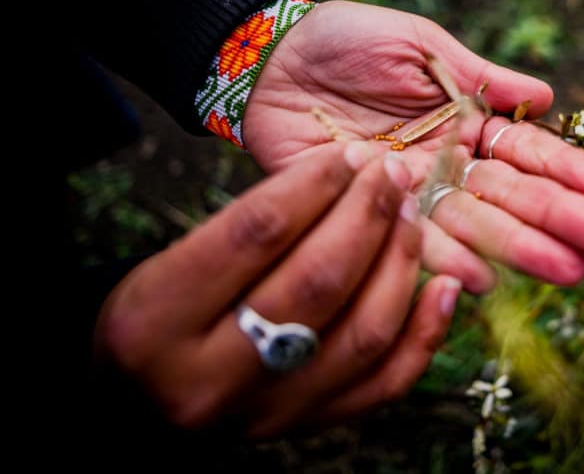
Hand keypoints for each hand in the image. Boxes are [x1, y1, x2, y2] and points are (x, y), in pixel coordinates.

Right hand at [94, 142, 459, 436]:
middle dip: (367, 215)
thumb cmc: (156, 320)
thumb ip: (247, 230)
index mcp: (156, 321)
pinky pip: (384, 384)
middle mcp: (209, 377)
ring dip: (401, 262)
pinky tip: (445, 286)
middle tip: (392, 174)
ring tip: (414, 214)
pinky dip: (425, 333)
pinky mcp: (306, 429)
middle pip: (316, 281)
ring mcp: (265, 413)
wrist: (138, 408)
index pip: (255, 234)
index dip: (314, 183)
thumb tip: (347, 175)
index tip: (350, 154)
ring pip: (362, 332)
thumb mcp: (168, 265)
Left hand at [243, 0, 583, 292]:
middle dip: (557, 219)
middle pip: (508, 197)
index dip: (560, 167)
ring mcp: (408, 194)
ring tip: (566, 270)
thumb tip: (549, 95)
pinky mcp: (364, 214)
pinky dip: (444, 259)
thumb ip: (480, 77)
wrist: (272, 58)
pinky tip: (484, 278)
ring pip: (470, 226)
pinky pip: (407, 240)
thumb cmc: (349, 41)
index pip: (522, 151)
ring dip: (518, 249)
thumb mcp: (422, 45)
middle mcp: (445, 164)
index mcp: (464, 122)